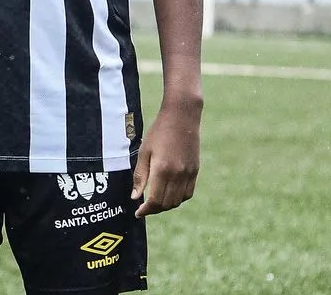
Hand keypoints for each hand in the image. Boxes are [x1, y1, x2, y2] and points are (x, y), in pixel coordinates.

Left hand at [132, 99, 200, 216]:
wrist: (182, 118)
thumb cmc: (158, 132)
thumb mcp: (144, 152)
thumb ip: (140, 176)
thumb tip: (135, 196)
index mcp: (163, 170)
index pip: (156, 200)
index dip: (146, 210)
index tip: (138, 212)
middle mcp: (178, 175)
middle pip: (167, 204)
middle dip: (154, 210)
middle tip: (144, 208)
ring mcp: (189, 174)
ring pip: (179, 201)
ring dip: (166, 206)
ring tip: (154, 202)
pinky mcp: (195, 171)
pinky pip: (188, 193)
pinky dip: (178, 198)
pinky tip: (168, 194)